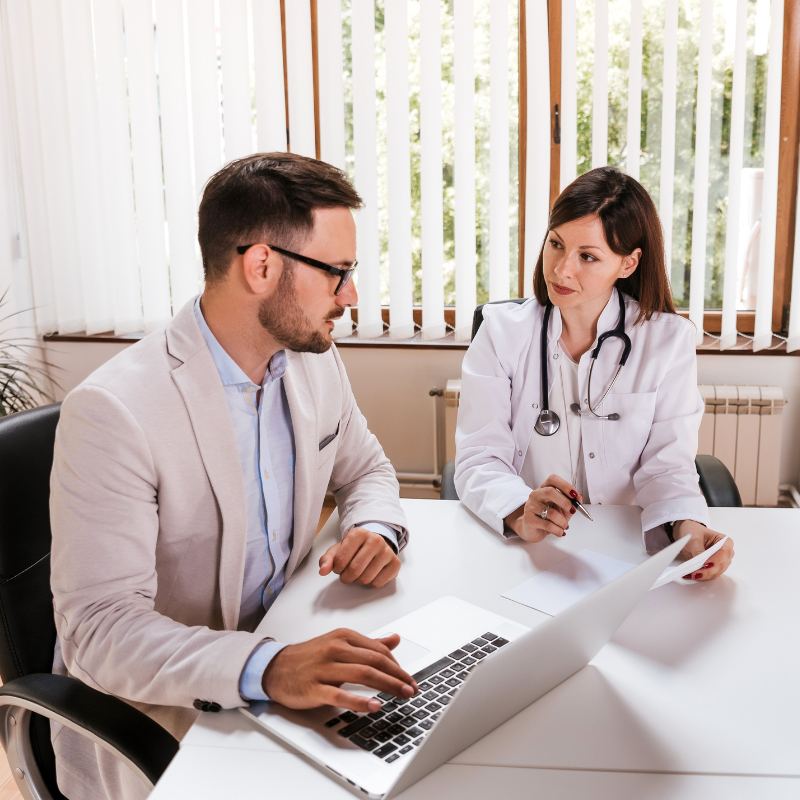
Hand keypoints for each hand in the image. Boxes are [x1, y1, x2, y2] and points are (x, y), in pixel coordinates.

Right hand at [262, 630, 417, 711]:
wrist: (275, 668)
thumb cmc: (309, 657)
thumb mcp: (340, 644)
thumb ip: (369, 643)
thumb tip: (395, 639)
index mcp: (343, 637)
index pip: (379, 649)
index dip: (398, 665)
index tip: (409, 678)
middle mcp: (335, 649)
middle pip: (375, 661)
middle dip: (398, 675)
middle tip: (412, 688)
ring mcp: (324, 668)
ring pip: (363, 674)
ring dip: (387, 685)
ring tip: (402, 694)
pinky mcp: (315, 688)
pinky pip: (341, 695)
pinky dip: (360, 701)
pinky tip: (374, 706)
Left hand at [319, 527, 399, 587]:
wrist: (375, 544)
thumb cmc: (355, 548)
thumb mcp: (338, 549)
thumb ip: (327, 559)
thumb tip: (323, 571)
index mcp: (359, 533)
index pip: (341, 560)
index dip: (337, 569)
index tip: (339, 567)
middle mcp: (375, 540)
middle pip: (355, 570)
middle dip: (346, 577)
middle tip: (347, 574)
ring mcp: (387, 551)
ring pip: (366, 578)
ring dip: (358, 581)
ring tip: (359, 572)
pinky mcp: (395, 563)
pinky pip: (378, 583)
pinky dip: (371, 583)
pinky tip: (371, 573)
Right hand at [504, 474, 581, 542]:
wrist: (532, 530)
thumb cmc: (547, 518)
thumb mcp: (562, 510)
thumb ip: (571, 503)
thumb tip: (580, 497)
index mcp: (544, 489)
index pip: (553, 480)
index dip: (565, 486)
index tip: (574, 494)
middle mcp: (536, 495)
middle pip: (550, 492)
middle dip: (565, 502)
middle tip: (571, 511)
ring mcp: (531, 506)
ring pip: (550, 512)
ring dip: (562, 521)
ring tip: (564, 526)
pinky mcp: (529, 519)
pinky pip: (547, 525)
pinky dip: (558, 530)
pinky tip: (560, 532)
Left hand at [675, 520, 733, 580]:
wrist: (688, 535)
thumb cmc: (694, 532)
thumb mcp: (695, 539)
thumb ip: (699, 550)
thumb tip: (700, 562)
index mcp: (726, 542)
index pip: (725, 552)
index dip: (716, 560)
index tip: (706, 564)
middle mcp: (726, 553)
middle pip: (721, 565)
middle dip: (708, 571)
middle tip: (695, 573)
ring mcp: (720, 562)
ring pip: (715, 572)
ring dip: (703, 576)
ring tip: (691, 575)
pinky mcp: (713, 568)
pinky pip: (709, 575)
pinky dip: (700, 576)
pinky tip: (690, 575)